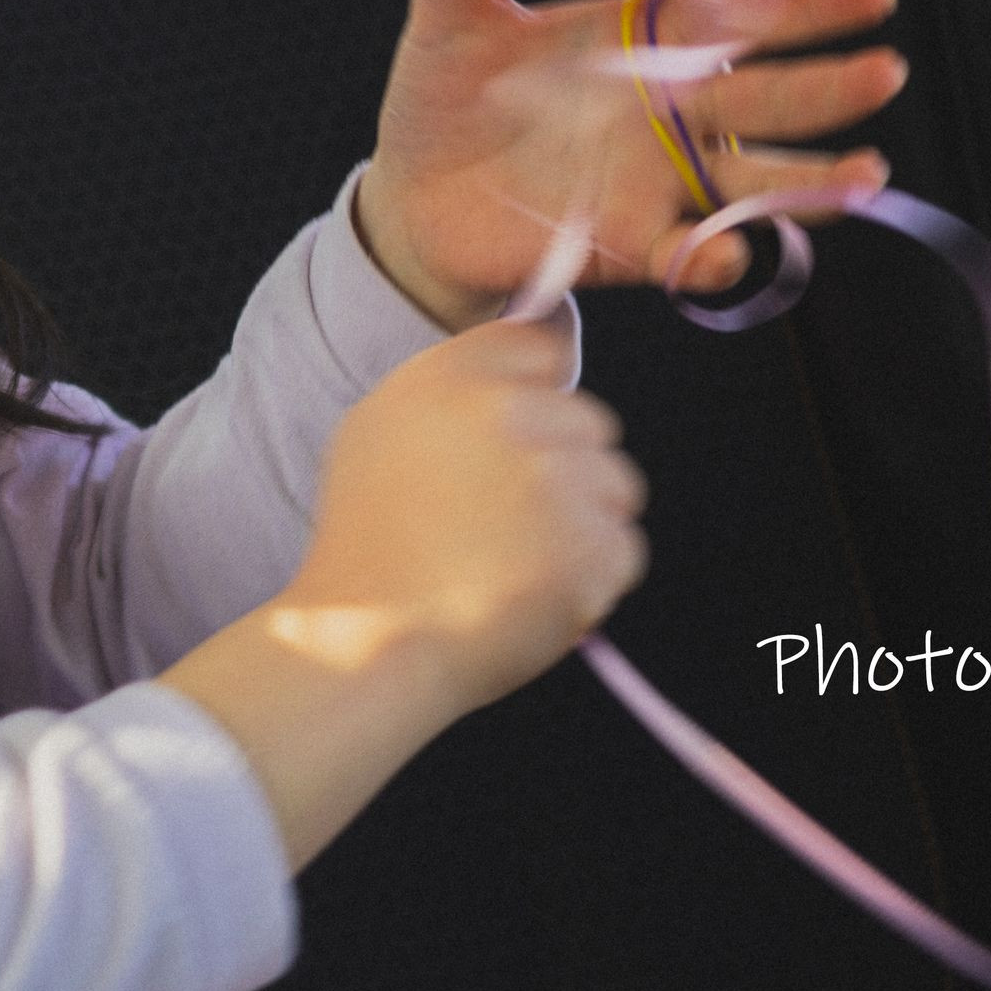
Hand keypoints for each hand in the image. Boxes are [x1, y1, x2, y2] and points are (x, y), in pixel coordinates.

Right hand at [160, 322, 649, 864]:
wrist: (367, 642)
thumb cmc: (368, 546)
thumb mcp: (379, 430)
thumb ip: (450, 391)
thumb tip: (526, 378)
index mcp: (451, 377)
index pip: (543, 348)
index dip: (540, 394)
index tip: (520, 440)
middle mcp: (508, 415)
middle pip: (592, 422)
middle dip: (567, 467)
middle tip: (508, 522)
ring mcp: (556, 480)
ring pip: (616, 487)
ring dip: (584, 524)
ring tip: (517, 563)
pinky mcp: (591, 547)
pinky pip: (623, 550)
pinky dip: (592, 580)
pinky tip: (533, 594)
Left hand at [353, 0, 906, 325]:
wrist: (413, 192)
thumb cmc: (443, 96)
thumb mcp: (447, 23)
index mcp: (642, 44)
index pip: (737, 19)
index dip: (802, 7)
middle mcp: (667, 112)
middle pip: (763, 97)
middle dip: (827, 86)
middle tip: (885, 71)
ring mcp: (657, 180)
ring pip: (751, 181)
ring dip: (808, 182)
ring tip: (865, 178)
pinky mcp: (629, 244)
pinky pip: (686, 254)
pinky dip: (711, 256)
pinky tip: (728, 254)